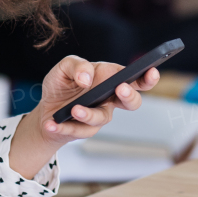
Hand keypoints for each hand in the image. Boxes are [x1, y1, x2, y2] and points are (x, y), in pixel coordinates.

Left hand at [8, 56, 160, 177]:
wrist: (45, 110)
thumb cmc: (62, 85)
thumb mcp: (64, 68)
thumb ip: (77, 65)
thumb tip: (87, 78)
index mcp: (110, 78)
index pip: (135, 77)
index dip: (147, 76)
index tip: (152, 71)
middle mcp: (110, 99)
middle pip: (132, 102)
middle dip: (130, 96)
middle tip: (121, 89)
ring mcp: (99, 116)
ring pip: (102, 118)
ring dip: (89, 114)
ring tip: (75, 110)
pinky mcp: (85, 130)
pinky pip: (77, 130)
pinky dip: (63, 127)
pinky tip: (52, 124)